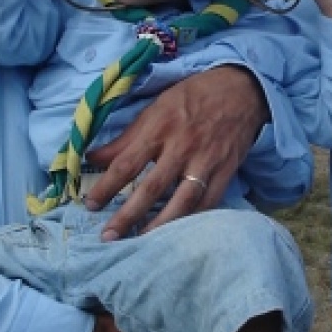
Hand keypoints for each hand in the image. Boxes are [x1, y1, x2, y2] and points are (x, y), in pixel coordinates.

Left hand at [84, 65, 267, 237]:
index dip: (106, 186)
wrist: (241, 90)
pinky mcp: (226, 171)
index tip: (90, 205)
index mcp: (159, 128)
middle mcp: (182, 146)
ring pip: (181, 201)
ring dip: (159, 225)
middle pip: (151, 188)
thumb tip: (93, 158)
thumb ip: (126, 138)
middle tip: (109, 236)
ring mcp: (206, 161)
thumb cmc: (192, 97)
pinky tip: (177, 234)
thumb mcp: (155, 109)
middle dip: (128, 214)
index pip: (127, 163)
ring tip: (140, 242)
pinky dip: (192, 220)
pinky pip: (208, 202)